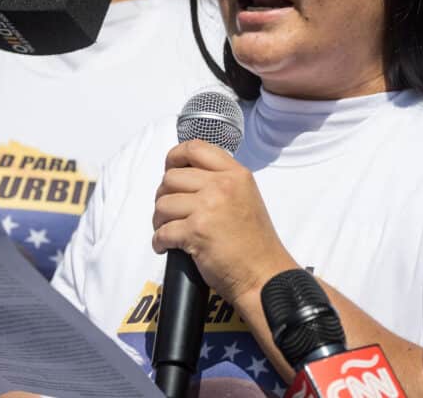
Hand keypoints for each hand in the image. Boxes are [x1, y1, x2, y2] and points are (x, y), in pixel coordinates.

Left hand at [152, 140, 296, 304]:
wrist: (263, 274)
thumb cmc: (254, 243)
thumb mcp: (246, 197)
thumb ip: (220, 181)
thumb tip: (184, 175)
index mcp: (236, 174)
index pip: (195, 148)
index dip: (174, 157)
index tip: (169, 169)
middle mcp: (222, 185)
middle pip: (171, 177)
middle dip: (164, 196)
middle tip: (170, 212)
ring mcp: (208, 207)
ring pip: (162, 204)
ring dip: (159, 220)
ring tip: (169, 231)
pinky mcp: (196, 231)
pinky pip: (162, 231)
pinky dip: (159, 241)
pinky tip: (166, 247)